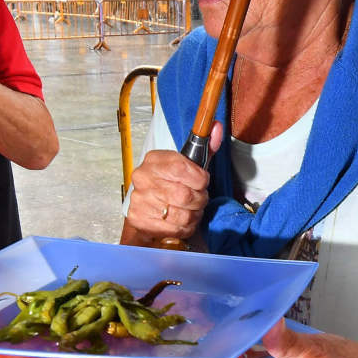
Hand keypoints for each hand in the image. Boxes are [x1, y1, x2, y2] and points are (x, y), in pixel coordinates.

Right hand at [124, 123, 222, 241]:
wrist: (146, 207)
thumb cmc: (169, 184)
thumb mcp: (187, 164)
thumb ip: (205, 149)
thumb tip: (217, 128)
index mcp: (154, 160)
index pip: (181, 167)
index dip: (199, 178)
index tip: (202, 181)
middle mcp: (143, 178)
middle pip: (185, 195)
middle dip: (199, 199)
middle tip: (198, 198)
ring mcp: (140, 200)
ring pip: (183, 215)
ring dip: (193, 215)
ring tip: (190, 210)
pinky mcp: (140, 219)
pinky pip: (176, 229)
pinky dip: (185, 227)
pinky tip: (181, 220)